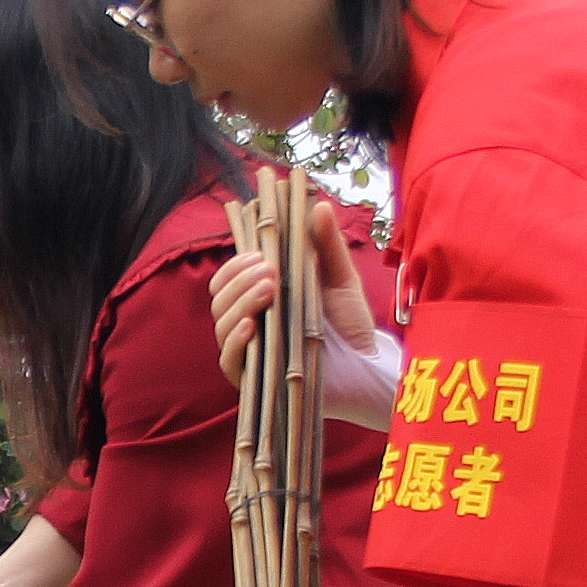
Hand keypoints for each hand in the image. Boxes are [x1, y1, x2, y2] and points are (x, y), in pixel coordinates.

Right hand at [206, 186, 375, 365]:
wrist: (366, 367)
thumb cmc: (351, 324)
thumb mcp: (341, 279)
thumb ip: (327, 244)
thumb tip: (319, 206)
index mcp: (262, 298)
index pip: (229, 278)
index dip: (236, 264)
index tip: (259, 254)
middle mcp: (249, 322)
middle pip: (220, 297)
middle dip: (239, 280)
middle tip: (269, 270)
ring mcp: (248, 351)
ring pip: (222, 323)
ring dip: (240, 302)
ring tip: (268, 290)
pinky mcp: (253, 379)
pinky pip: (229, 359)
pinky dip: (236, 340)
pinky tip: (251, 325)